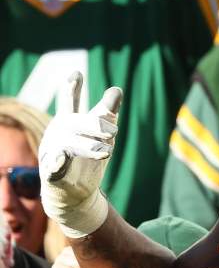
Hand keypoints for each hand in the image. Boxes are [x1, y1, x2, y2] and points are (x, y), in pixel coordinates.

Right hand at [39, 72, 121, 237]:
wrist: (78, 193)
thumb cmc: (88, 158)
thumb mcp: (100, 135)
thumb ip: (105, 113)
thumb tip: (116, 89)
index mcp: (68, 122)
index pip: (70, 103)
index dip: (72, 89)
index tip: (76, 73)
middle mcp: (57, 135)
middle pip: (73, 122)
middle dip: (94, 124)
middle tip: (114, 130)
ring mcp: (52, 153)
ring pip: (68, 145)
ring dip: (88, 147)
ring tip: (106, 152)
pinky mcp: (52, 174)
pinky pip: (52, 167)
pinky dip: (56, 163)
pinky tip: (60, 159)